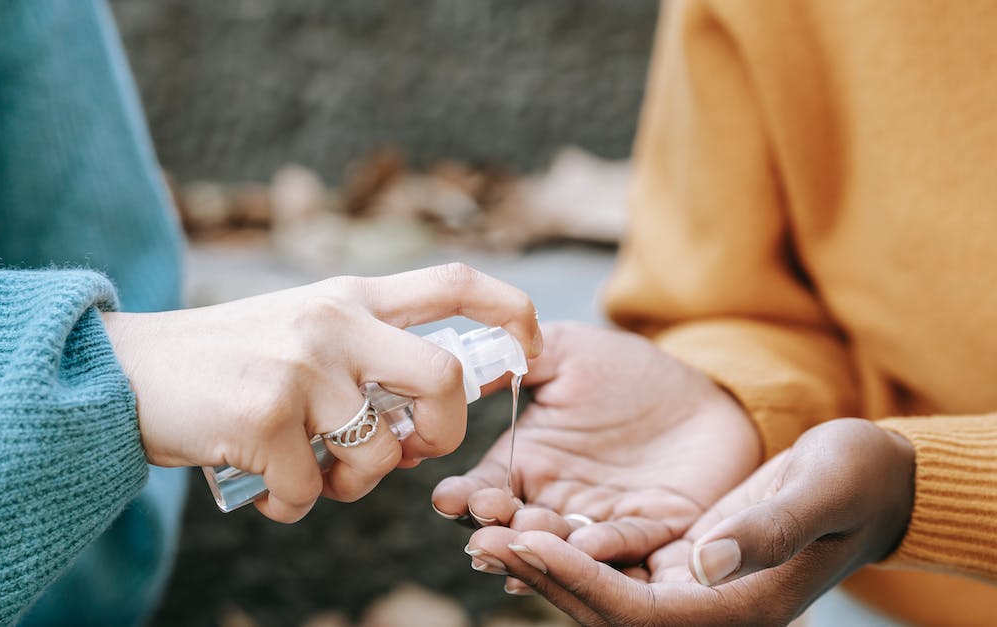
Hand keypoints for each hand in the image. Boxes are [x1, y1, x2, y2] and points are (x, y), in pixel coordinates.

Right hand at [102, 263, 540, 522]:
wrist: (125, 371)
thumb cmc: (223, 362)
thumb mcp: (299, 330)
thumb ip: (361, 355)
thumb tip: (416, 429)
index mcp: (348, 296)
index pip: (454, 281)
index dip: (511, 310)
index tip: (533, 346)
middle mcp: (332, 322)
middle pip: (444, 378)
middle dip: (446, 431)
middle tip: (413, 450)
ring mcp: (299, 368)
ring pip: (379, 454)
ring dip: (352, 486)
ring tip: (312, 476)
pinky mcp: (262, 419)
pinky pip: (309, 494)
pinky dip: (292, 507)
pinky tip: (266, 492)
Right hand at [433, 322, 759, 590]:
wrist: (705, 392)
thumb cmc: (629, 371)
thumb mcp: (566, 351)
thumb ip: (514, 359)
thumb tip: (457, 366)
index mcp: (528, 462)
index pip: (486, 487)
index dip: (465, 496)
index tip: (449, 499)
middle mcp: (557, 500)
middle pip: (517, 526)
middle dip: (497, 530)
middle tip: (483, 531)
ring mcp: (601, 520)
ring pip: (565, 543)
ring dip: (544, 546)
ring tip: (528, 537)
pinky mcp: (653, 532)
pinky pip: (627, 544)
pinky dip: (605, 548)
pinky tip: (585, 545)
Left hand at [460, 418, 914, 624]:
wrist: (871, 480)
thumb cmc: (855, 478)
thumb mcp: (820, 490)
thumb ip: (767, 528)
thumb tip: (701, 562)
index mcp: (740, 607)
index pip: (639, 612)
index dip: (580, 580)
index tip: (528, 542)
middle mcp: (708, 609)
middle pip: (607, 610)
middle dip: (543, 575)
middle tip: (481, 536)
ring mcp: (692, 590)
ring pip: (601, 592)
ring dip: (545, 565)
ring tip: (486, 530)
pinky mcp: (681, 565)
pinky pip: (612, 569)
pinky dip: (568, 552)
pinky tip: (527, 524)